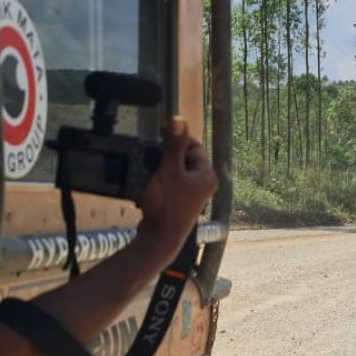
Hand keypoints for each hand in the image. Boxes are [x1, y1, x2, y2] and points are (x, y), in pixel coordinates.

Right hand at [136, 118, 217, 266]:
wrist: (159, 237)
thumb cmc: (167, 205)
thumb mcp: (169, 170)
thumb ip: (174, 145)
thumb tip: (179, 119)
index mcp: (207, 174)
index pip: (194, 145)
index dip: (176, 138)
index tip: (159, 135)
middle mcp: (203, 184)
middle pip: (184, 157)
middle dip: (166, 155)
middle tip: (152, 157)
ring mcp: (192, 194)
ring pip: (175, 170)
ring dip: (161, 167)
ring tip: (150, 172)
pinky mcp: (180, 202)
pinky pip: (170, 183)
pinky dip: (159, 180)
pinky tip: (149, 185)